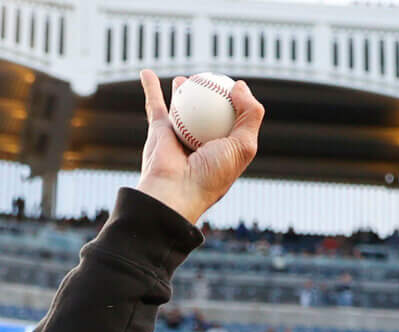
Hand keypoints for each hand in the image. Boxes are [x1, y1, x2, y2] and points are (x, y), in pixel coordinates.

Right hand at [136, 70, 264, 225]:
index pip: (231, 122)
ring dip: (182, 92)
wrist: (175, 191)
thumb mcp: (244, 146)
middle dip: (208, 97)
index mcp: (222, 151)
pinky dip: (150, 87)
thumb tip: (239, 86)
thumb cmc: (212, 174)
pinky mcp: (158, 132)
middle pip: (205, 113)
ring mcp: (178, 137)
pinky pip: (154, 103)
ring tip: (186, 79)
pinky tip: (147, 73)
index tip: (236, 86)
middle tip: (211, 80)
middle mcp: (199, 144)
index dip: (236, 103)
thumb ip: (251, 114)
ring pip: (181, 108)